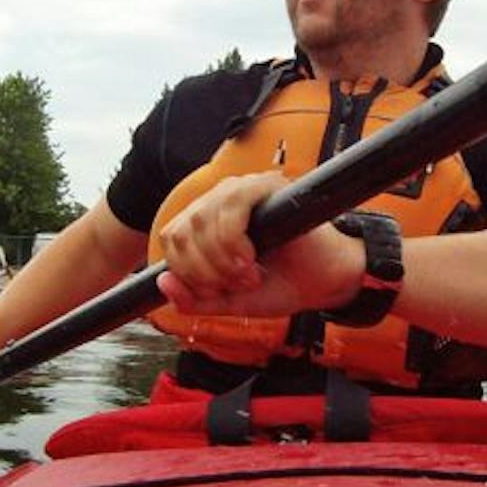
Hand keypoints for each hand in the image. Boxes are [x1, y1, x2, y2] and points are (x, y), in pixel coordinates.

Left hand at [155, 170, 365, 318]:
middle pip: (182, 230)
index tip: (216, 291)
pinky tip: (251, 257)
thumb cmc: (281, 286)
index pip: (172, 239)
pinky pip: (231, 204)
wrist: (324, 283)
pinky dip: (234, 239)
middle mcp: (220, 202)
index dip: (186, 272)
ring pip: (201, 217)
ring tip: (248, 274)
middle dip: (203, 269)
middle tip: (236, 285)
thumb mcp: (228, 301)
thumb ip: (193, 299)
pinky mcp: (266, 186)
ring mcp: (243, 190)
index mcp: (208, 224)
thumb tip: (163, 282)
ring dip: (220, 258)